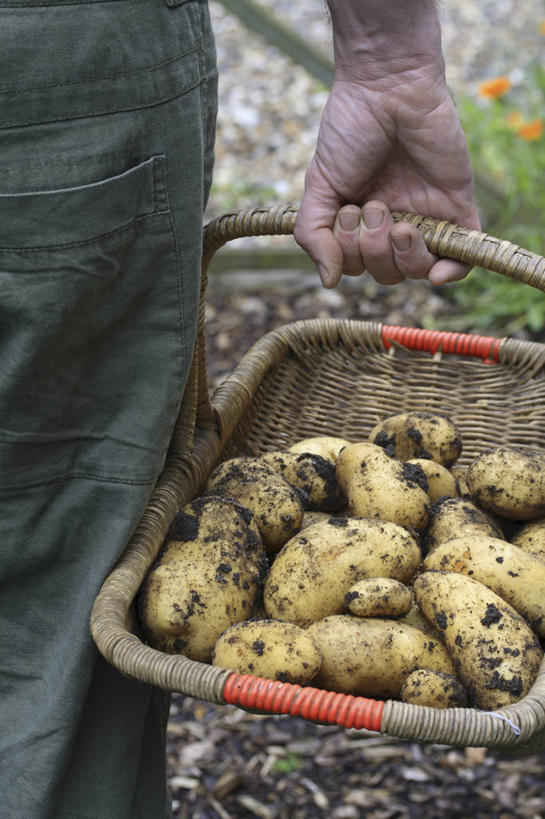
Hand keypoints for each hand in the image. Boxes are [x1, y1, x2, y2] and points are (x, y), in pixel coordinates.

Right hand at [294, 6, 480, 287]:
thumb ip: (313, 234)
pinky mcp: (456, 208)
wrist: (388, 87)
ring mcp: (426, 217)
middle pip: (385, 274)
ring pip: (417, 270)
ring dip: (402, 257)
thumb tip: (329, 282)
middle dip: (372, 250)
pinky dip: (450, 274)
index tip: (347, 211)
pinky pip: (461, 259)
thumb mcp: (319, 185)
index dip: (349, 254)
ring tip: (398, 222)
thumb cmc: (349, 130)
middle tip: (374, 206)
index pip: (355, 267)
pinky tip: (436, 273)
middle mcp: (392, 223)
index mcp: (360, 221)